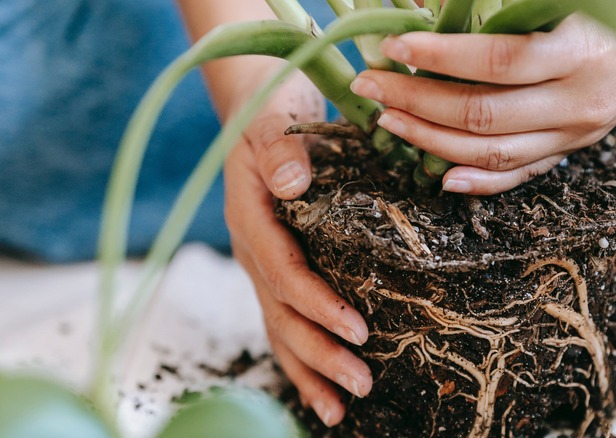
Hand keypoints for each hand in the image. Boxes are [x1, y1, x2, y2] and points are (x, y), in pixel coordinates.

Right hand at [223, 71, 371, 425]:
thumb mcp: (274, 120)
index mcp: (253, 217)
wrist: (258, 110)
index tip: (358, 330)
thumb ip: (280, 149)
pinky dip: (304, 356)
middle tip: (361, 382)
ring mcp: (262, 264)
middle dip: (320, 352)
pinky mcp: (276, 269)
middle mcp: (253, 249)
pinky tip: (326, 389)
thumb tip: (292, 181)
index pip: (283, 271)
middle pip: (282, 313)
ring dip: (310, 368)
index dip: (317, 304)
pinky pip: (285, 319)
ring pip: (281, 327)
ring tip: (340, 408)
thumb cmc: (273, 112)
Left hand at [349, 13, 615, 194]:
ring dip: (431, 140)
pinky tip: (440, 177)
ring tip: (388, 122)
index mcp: (582, 53)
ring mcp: (577, 135)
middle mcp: (580, 103)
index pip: (497, 61)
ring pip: (493, 152)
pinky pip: (521, 175)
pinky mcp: (572, 151)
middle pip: (483, 114)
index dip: (440, 56)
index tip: (394, 46)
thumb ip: (503, 5)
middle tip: (371, 86)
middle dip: (416, 101)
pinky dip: (479, 182)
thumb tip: (427, 2)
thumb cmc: (613, 7)